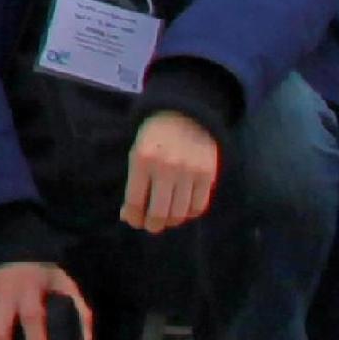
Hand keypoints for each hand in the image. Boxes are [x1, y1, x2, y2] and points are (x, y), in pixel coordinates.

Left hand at [120, 105, 221, 233]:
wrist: (185, 114)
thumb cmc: (155, 135)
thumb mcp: (137, 151)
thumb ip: (135, 181)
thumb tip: (130, 214)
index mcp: (142, 159)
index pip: (135, 201)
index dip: (133, 217)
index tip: (133, 221)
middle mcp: (166, 167)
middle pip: (159, 212)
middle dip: (152, 225)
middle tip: (151, 226)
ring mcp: (190, 171)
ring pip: (180, 212)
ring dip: (171, 221)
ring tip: (166, 219)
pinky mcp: (208, 174)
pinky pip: (199, 206)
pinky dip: (189, 214)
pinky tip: (183, 210)